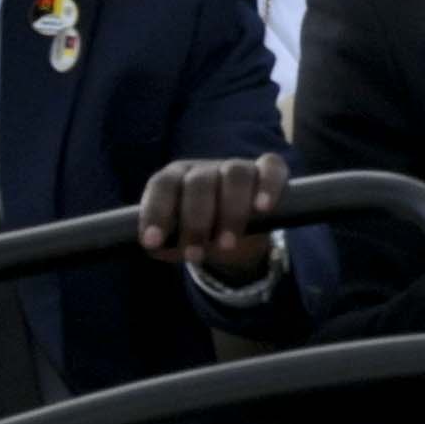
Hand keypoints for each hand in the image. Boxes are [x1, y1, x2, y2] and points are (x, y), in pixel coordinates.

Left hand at [135, 152, 285, 277]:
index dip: (156, 211)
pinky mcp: (268, 172)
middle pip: (199, 183)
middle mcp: (205, 169)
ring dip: (231, 211)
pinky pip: (271, 167)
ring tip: (227, 243)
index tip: (152, 242)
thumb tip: (154, 246)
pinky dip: (268, 185)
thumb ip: (162, 243)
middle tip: (195, 256)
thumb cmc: (199, 236)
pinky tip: (263, 208)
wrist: (236, 240)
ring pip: (235, 175)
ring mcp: (238, 167)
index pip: (162, 185)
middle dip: (195, 222)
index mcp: (176, 179)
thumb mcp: (176, 242)